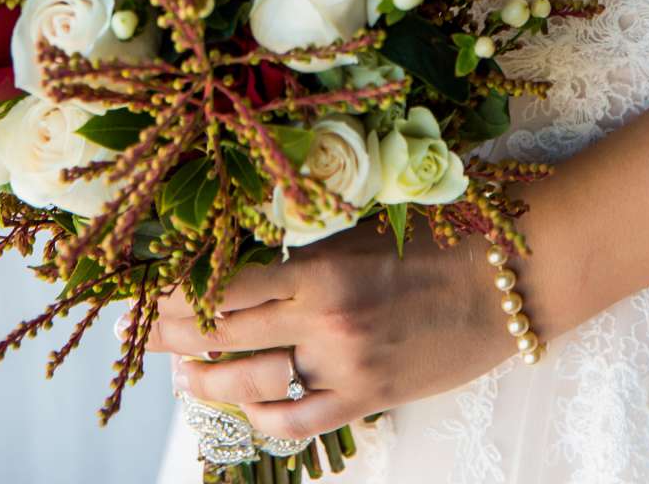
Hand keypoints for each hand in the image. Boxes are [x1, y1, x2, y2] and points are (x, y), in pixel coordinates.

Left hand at [144, 214, 513, 441]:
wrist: (508, 282)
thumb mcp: (365, 226)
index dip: (177, 289)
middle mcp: (322, 321)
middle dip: (172, 332)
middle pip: (223, 333)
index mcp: (319, 266)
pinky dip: (262, 420)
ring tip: (181, 375)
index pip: (225, 285)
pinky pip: (297, 423)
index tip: (148, 285)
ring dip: (205, 381)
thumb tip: (248, 252)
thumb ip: (306, 244)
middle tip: (140, 328)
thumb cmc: (441, 239)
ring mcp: (343, 367)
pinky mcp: (366, 399)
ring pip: (249, 385)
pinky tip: (243, 410)